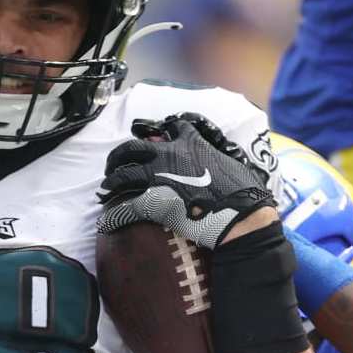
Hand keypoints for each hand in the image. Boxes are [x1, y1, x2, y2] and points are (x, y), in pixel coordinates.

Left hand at [97, 113, 274, 248]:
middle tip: (113, 166)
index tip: (150, 138)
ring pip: (121, 175)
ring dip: (111, 182)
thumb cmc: (245, 191)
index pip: (171, 128)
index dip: (158, 133)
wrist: (241, 215)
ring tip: (106, 189)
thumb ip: (218, 159)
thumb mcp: (232, 163)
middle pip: (132, 148)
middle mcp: (170, 155)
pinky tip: (106, 223)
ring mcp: (157, 177)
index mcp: (192, 143)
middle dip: (119, 156)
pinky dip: (113, 217)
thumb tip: (220, 164)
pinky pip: (124, 208)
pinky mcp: (152, 202)